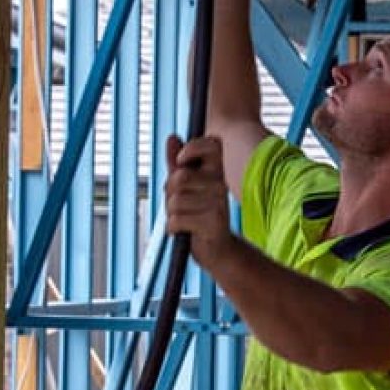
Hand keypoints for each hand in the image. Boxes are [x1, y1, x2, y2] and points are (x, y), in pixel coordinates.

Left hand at [164, 135, 236, 265]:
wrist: (216, 251)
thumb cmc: (198, 216)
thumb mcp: (185, 188)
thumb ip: (177, 164)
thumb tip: (172, 137)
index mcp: (217, 172)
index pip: (212, 144)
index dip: (193, 147)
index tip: (181, 161)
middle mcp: (221, 185)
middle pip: (180, 177)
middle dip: (169, 192)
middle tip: (176, 204)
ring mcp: (219, 204)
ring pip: (176, 200)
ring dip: (170, 213)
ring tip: (182, 220)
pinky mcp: (213, 223)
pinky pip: (177, 219)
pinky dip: (172, 227)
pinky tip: (182, 231)